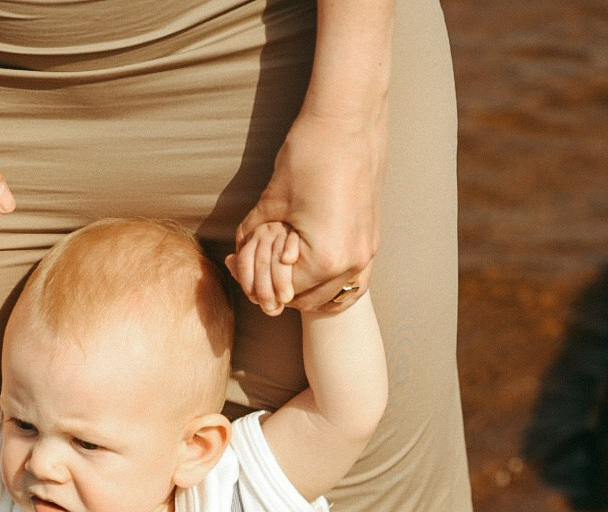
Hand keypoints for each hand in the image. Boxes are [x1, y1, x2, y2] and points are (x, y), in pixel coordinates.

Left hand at [234, 112, 384, 311]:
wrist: (349, 117)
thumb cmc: (309, 153)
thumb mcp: (271, 200)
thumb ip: (252, 235)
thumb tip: (236, 256)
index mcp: (327, 259)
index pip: (285, 291)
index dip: (257, 282)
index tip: (239, 267)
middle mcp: (352, 262)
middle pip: (309, 299)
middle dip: (280, 288)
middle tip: (256, 272)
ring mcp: (367, 252)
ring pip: (332, 293)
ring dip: (306, 287)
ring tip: (282, 267)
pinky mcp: (371, 238)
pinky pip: (350, 277)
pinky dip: (328, 278)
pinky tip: (308, 262)